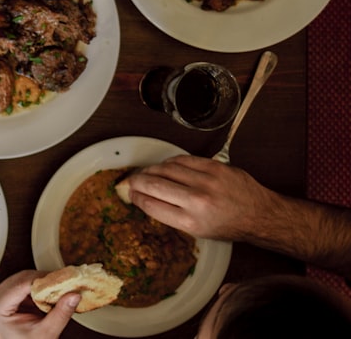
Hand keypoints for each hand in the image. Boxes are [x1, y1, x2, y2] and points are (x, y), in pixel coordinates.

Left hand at [0, 270, 79, 338]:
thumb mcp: (46, 333)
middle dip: (45, 280)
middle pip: (23, 278)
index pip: (22, 284)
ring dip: (44, 282)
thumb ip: (60, 314)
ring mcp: (1, 293)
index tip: (62, 280)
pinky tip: (51, 292)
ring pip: (26, 277)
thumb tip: (73, 296)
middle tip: (65, 284)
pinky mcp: (9, 292)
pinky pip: (26, 281)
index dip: (43, 279)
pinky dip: (40, 285)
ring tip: (60, 290)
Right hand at [124, 155, 278, 239]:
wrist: (260, 214)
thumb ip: (170, 214)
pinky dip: (169, 162)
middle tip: (132, 181)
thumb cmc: (228, 225)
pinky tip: (166, 167)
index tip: (131, 194)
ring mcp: (206, 181)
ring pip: (165, 168)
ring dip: (151, 169)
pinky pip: (182, 159)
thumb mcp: (197, 230)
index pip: (150, 204)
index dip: (136, 197)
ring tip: (148, 173)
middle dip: (136, 181)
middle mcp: (197, 201)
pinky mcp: (214, 166)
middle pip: (153, 184)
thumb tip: (145, 197)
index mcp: (190, 221)